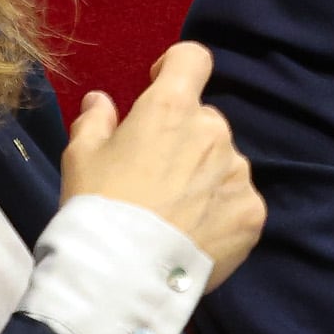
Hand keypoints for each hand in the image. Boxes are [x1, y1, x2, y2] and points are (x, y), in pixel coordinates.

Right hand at [58, 42, 264, 286]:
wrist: (124, 274)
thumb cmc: (97, 206)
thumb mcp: (81, 157)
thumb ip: (96, 121)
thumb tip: (102, 101)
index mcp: (171, 107)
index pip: (193, 58)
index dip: (176, 68)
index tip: (159, 86)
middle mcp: (213, 131)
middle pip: (204, 120)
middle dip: (184, 139)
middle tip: (155, 177)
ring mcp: (238, 172)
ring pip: (224, 162)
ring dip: (205, 176)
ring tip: (174, 215)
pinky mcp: (252, 211)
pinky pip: (238, 201)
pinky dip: (221, 212)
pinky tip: (194, 235)